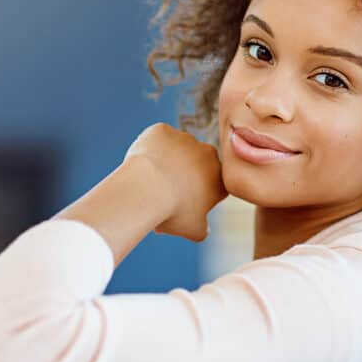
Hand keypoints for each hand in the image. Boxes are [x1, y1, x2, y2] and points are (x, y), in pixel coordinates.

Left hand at [123, 122, 228, 242]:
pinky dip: (149, 150)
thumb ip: (203, 230)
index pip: (213, 185)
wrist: (146, 188)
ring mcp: (184, 138)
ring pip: (175, 150)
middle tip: (164, 194)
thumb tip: (204, 231)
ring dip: (167, 161)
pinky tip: (141, 165)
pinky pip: (156, 140)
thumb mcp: (193, 230)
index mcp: (219, 177)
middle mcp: (207, 153)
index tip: (183, 205)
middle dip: (185, 176)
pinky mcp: (162, 130)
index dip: (198, 196)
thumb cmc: (171, 211)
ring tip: (149, 181)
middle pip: (196, 164)